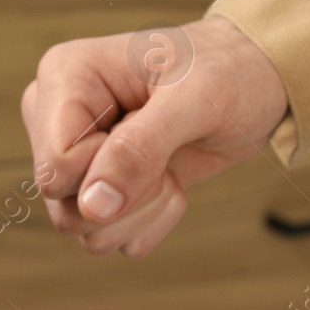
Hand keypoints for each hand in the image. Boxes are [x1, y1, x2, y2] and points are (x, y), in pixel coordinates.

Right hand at [21, 14, 287, 256]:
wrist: (254, 81)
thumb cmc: (226, 71)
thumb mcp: (195, 99)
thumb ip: (140, 148)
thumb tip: (92, 207)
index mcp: (63, 77)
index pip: (56, 166)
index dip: (107, 173)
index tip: (152, 139)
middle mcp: (55, 119)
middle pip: (61, 206)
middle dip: (128, 197)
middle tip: (165, 156)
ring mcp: (75, 157)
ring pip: (83, 231)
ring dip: (141, 211)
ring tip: (169, 166)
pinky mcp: (98, 188)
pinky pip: (110, 238)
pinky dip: (150, 220)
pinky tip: (169, 179)